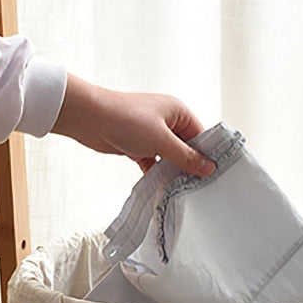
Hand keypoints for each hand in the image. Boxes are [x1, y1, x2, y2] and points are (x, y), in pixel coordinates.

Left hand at [51, 74, 214, 175]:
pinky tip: (162, 188)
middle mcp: (167, 121)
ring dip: (172, 171)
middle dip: (189, 166)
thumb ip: (186, 156)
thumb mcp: (162, 140)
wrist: (89, 118)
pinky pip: (154, 162)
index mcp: (177, 111)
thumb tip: (208, 167)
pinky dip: (157, 174)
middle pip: (186, 148)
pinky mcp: (138, 145)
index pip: (200, 136)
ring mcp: (152, 133)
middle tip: (199, 187)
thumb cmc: (126, 119)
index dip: (207, 155)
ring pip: (170, 157)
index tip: (213, 176)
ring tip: (181, 191)